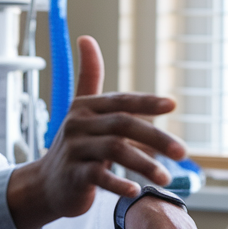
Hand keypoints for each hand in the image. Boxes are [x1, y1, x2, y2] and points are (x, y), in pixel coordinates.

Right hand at [7, 36, 185, 228]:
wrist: (45, 184)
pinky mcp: (72, 175)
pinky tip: (135, 190)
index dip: (147, 102)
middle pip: (123, 124)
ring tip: (166, 177)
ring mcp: (74, 149)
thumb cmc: (74, 146)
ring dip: (144, 164)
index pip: (121, 101)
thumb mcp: (81, 110)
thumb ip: (89, 77)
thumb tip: (86, 38)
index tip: (172, 105)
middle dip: (156, 137)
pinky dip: (118, 183)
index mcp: (86, 106)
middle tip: (182, 152)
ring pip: (114, 149)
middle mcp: (78, 124)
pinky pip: (98, 177)